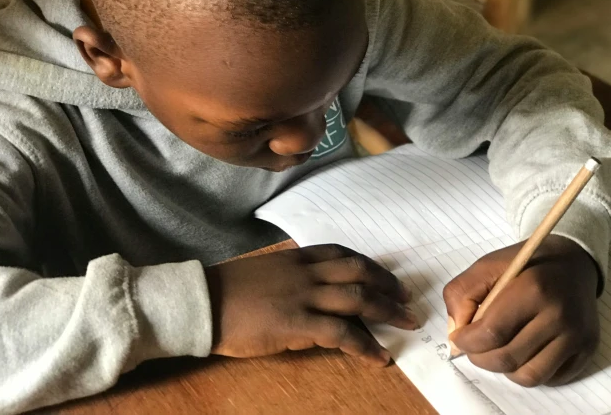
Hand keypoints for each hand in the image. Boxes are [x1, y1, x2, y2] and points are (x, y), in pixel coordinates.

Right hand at [204, 244, 417, 365]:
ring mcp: (303, 296)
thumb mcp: (264, 272)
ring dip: (388, 311)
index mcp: (296, 257)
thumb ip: (291, 276)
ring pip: (357, 299)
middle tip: (407, 297)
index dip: (369, 264)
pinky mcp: (297, 324)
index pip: (341, 253)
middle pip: (358, 272)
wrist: (203, 302)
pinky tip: (380, 357)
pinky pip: (342, 334)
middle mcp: (305, 272)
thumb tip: (314, 292)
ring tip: (407, 322)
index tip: (386, 275)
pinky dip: (366, 346)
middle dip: (388, 284)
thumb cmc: (227, 290)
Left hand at [443, 235, 599, 386]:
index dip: (467, 342)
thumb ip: (461, 294)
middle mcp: (559, 316)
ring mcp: (577, 337)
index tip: (459, 338)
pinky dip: (528, 371)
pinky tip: (522, 351)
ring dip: (504, 369)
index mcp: (533, 289)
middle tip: (474, 348)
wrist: (573, 263)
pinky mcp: (587, 351)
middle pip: (508, 358)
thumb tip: (456, 332)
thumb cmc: (525, 265)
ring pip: (529, 376)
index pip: (492, 332)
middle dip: (480, 358)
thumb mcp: (486, 266)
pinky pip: (550, 378)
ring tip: (498, 349)